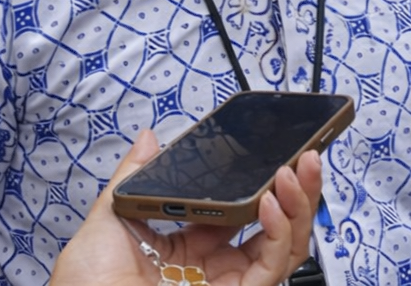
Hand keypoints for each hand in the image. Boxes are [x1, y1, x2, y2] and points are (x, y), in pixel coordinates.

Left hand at [49, 129, 323, 285]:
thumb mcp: (107, 222)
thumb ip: (133, 178)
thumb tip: (147, 140)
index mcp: (185, 249)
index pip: (239, 212)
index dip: (259, 182)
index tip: (271, 153)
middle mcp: (213, 269)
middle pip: (272, 227)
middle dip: (294, 189)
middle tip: (303, 154)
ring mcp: (228, 285)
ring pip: (284, 246)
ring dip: (298, 204)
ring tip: (294, 170)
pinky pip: (272, 266)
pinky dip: (279, 231)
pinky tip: (269, 202)